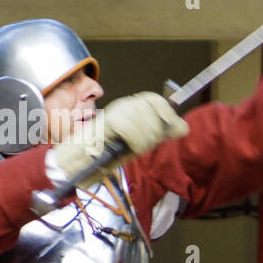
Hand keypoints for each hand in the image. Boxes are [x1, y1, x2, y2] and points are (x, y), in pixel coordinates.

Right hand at [50, 91, 186, 187]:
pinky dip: (132, 140)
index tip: (170, 126)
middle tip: (144, 144)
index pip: (153, 100)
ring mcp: (113, 113)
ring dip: (142, 138)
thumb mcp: (141, 144)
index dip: (165, 112)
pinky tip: (127, 147)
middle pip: (150, 108)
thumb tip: (184, 127)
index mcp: (131, 109)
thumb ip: (161, 134)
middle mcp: (122, 107)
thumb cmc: (108, 154)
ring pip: (141, 117)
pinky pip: (127, 126)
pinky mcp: (104, 122)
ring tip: (133, 147)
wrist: (78, 163)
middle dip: (153, 130)